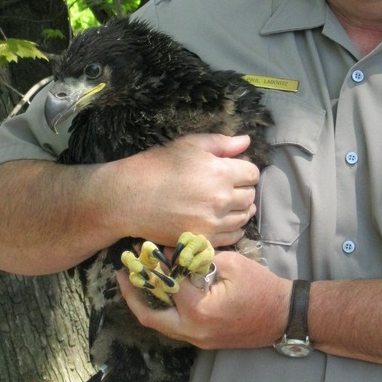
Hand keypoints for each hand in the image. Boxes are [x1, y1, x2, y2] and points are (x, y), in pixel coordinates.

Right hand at [116, 133, 260, 248]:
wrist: (130, 198)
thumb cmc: (158, 166)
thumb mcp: (189, 145)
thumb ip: (221, 143)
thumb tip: (246, 141)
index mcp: (220, 172)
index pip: (252, 173)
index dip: (244, 170)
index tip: (233, 171)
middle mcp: (221, 199)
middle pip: (250, 196)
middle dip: (243, 189)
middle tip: (228, 187)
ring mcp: (213, 222)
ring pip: (244, 217)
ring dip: (241, 209)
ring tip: (227, 203)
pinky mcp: (204, 239)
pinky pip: (233, 236)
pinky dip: (234, 228)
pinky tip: (224, 220)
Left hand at [118, 249, 290, 349]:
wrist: (284, 316)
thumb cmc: (261, 287)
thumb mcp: (231, 263)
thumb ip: (198, 259)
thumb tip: (172, 253)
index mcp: (198, 310)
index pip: (165, 284)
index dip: (155, 264)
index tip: (145, 247)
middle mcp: (192, 331)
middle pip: (149, 316)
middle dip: (131, 294)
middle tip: (121, 274)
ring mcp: (198, 340)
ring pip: (160, 325)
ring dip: (146, 304)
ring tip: (136, 283)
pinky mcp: (204, 342)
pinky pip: (174, 327)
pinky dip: (164, 311)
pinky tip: (161, 294)